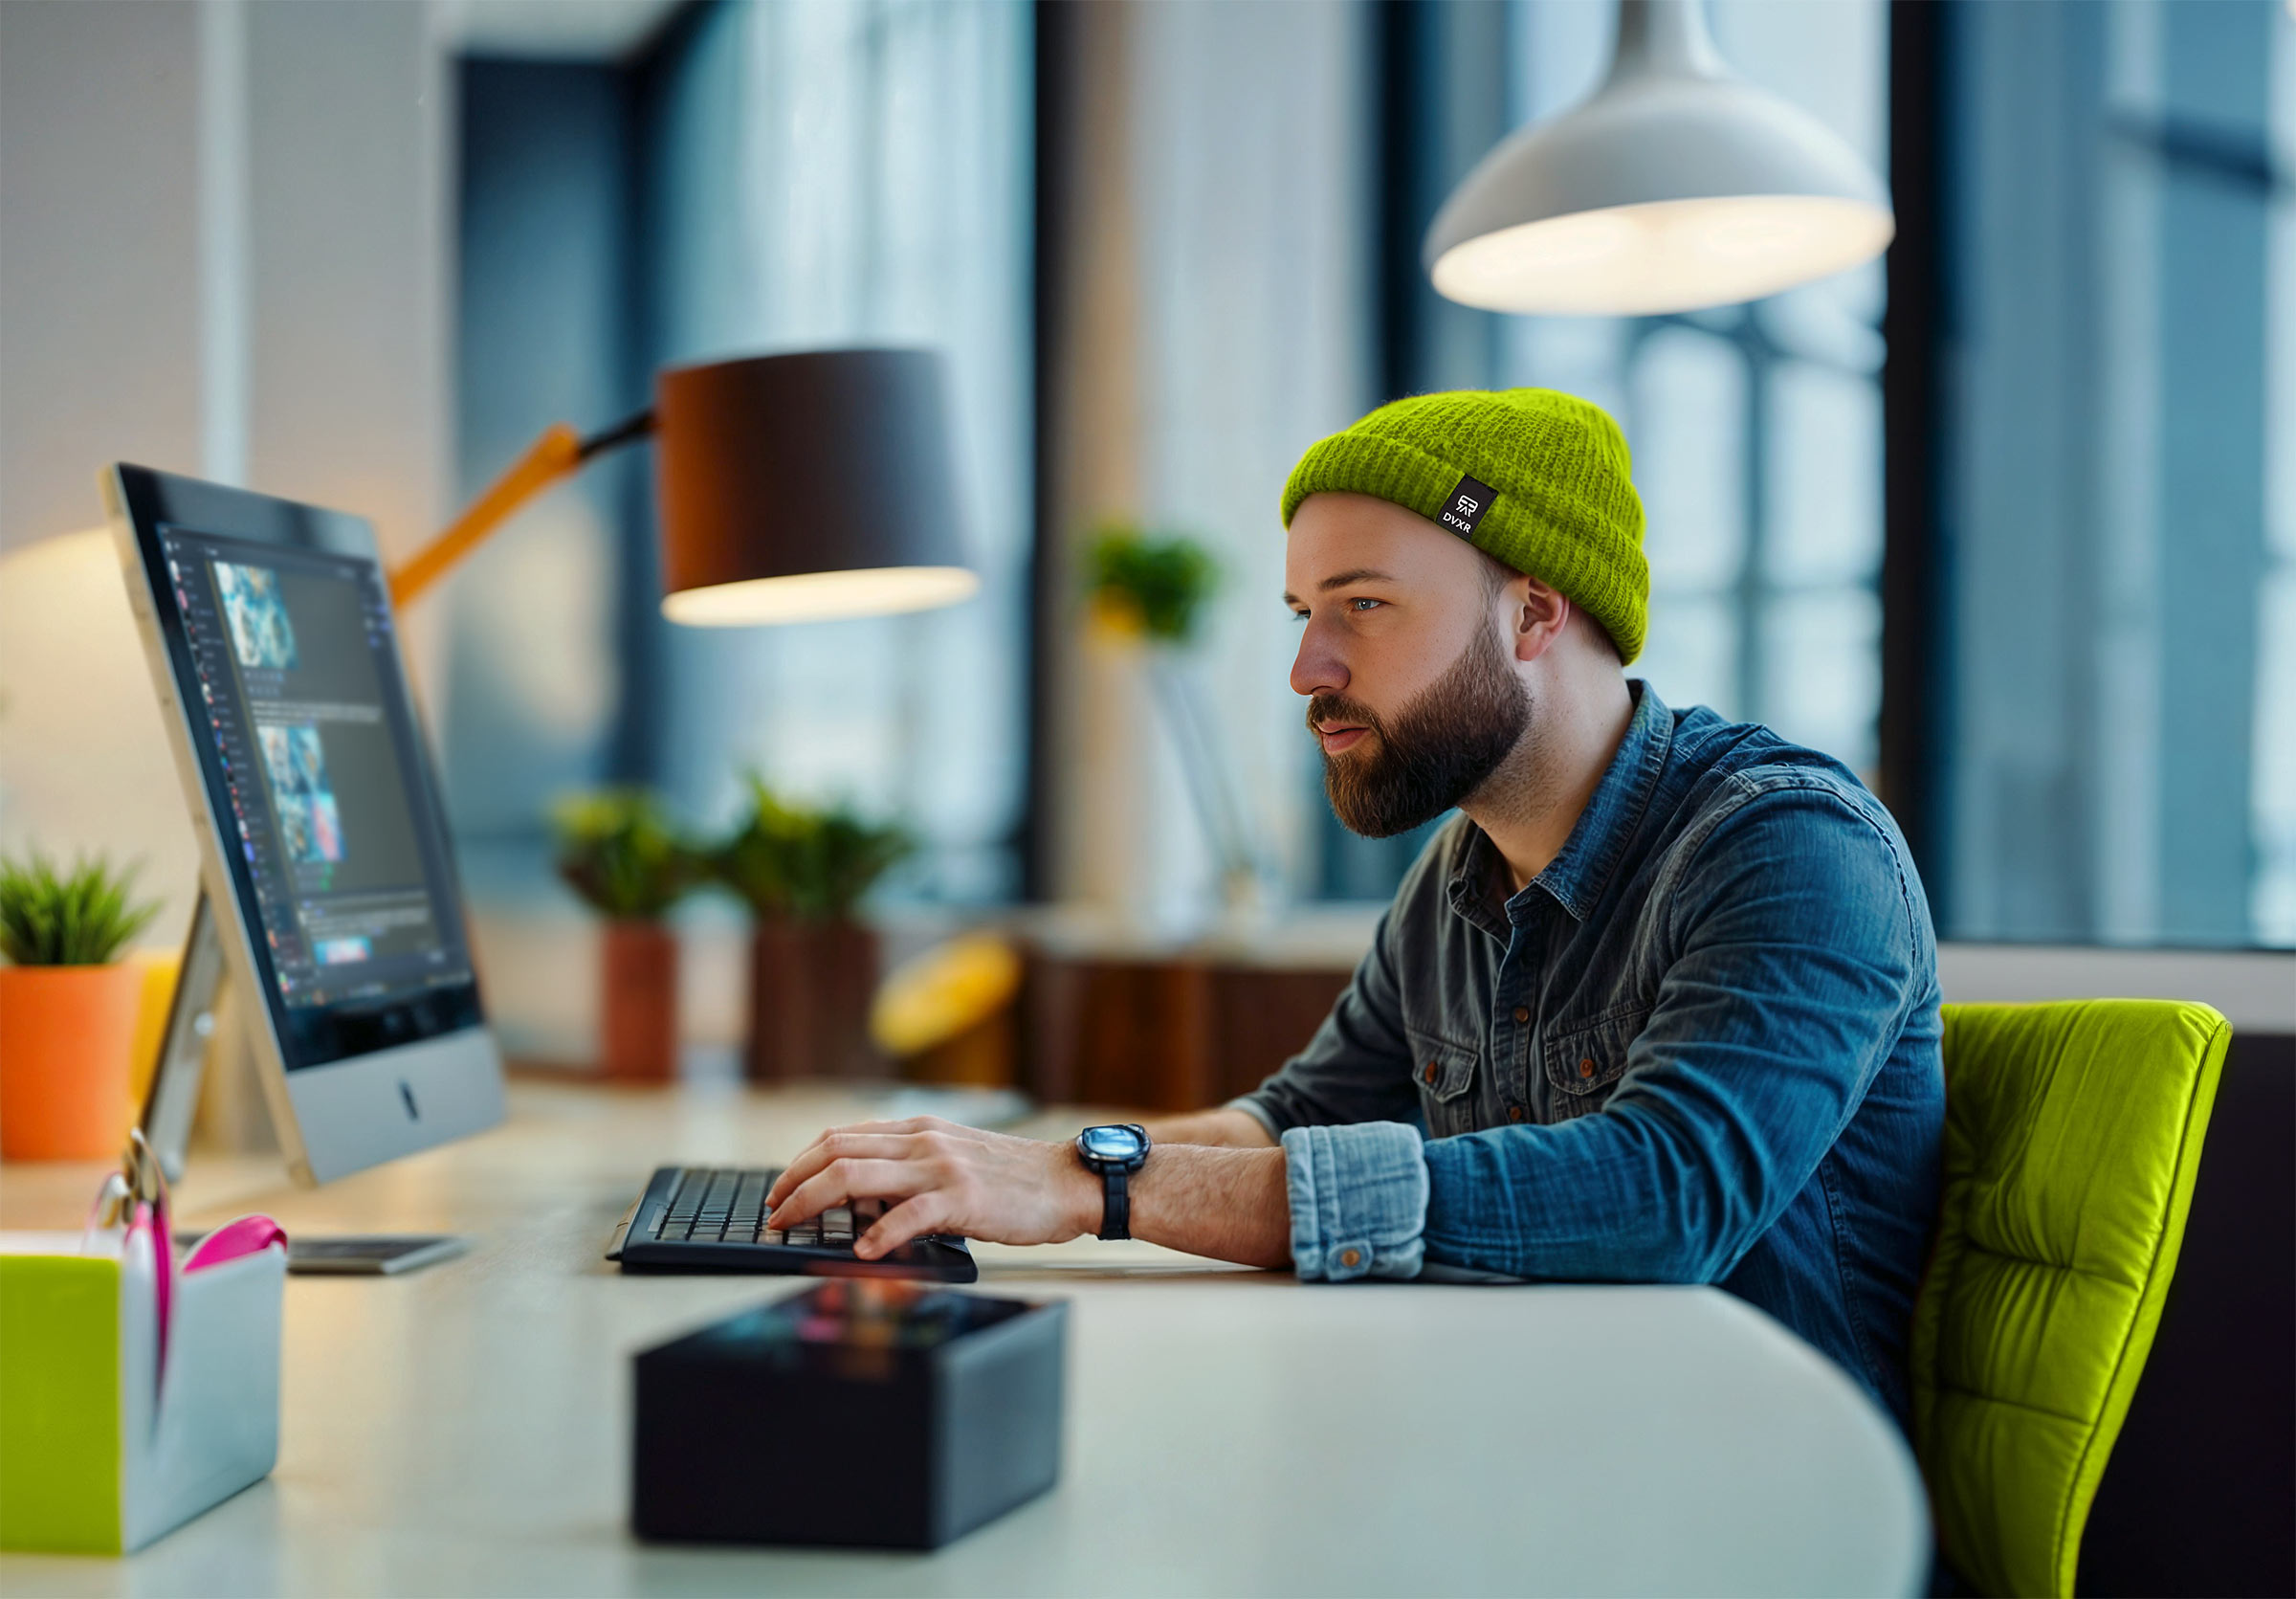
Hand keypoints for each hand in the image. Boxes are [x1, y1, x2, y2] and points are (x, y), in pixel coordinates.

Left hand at [763, 1116, 1101, 1260]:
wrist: (1068, 1181)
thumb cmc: (1014, 1178)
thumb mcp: (953, 1158)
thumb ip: (909, 1169)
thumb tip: (858, 1199)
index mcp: (918, 1129)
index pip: (841, 1136)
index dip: (800, 1162)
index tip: (780, 1189)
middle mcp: (923, 1141)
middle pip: (835, 1152)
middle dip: (792, 1183)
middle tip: (773, 1213)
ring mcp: (941, 1168)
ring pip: (855, 1177)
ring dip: (811, 1203)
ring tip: (790, 1227)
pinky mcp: (962, 1199)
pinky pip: (907, 1216)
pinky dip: (877, 1236)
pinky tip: (862, 1254)